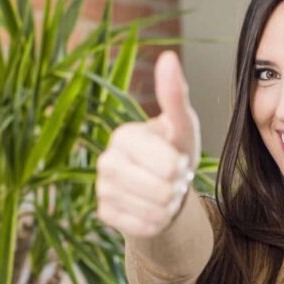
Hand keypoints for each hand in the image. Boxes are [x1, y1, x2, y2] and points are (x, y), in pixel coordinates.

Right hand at [96, 50, 201, 237]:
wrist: (163, 188)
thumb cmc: (174, 152)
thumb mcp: (182, 127)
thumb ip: (175, 96)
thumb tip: (167, 57)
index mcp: (123, 135)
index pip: (167, 165)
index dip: (181, 168)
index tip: (177, 161)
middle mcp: (105, 161)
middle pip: (161, 191)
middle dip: (175, 189)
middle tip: (171, 180)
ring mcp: (101, 189)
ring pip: (153, 211)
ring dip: (168, 207)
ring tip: (164, 193)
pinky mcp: (104, 214)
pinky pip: (144, 227)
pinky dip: (157, 222)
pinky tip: (153, 209)